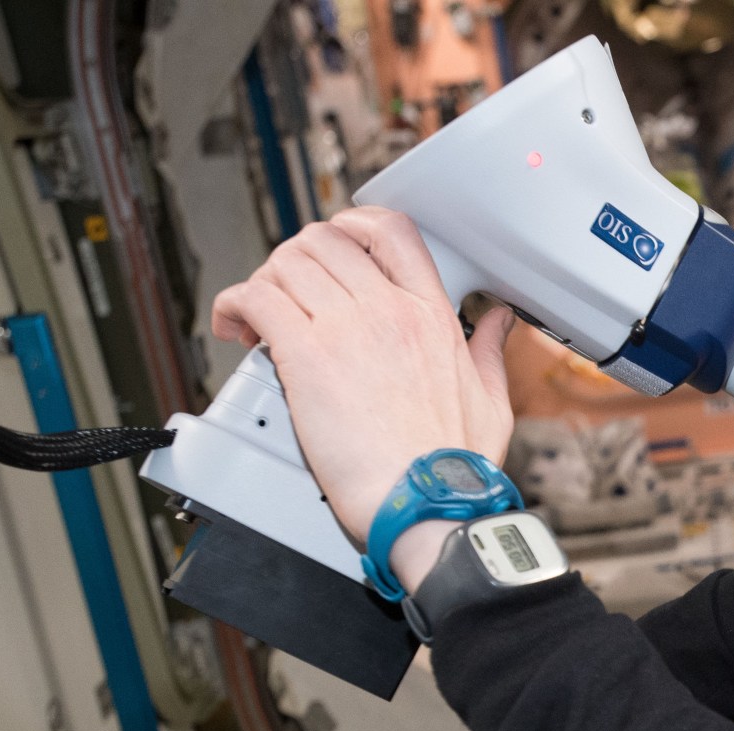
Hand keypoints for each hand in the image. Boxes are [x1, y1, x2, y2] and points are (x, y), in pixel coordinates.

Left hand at [210, 206, 516, 591]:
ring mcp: (346, 329)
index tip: (337, 244)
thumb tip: (497, 323)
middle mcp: (388, 311)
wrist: (427, 503)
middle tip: (288, 289)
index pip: (391, 232)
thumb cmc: (455, 468)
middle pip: (326, 240)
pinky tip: (235, 327)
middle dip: (297, 257)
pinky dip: (235, 305)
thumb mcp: (492, 400)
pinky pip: (256, 298)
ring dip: (263, 280)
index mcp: (432, 316)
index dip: (353, 225)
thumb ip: (489, 351)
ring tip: (257, 314)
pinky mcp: (306, 357)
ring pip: (285, 262)